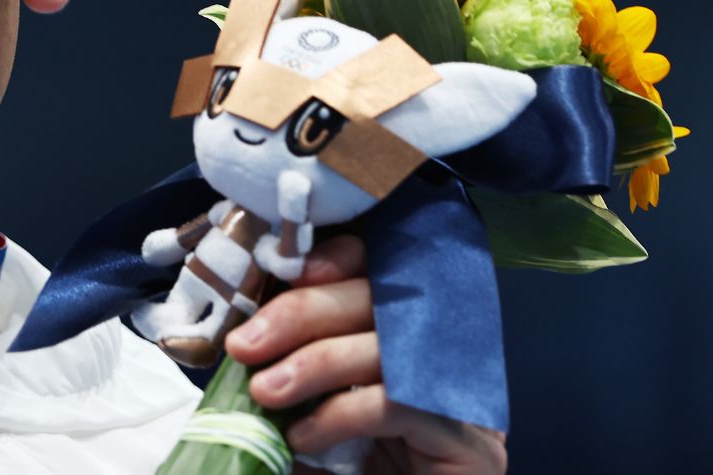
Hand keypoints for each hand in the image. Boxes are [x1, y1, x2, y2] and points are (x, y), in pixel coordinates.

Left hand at [224, 235, 508, 474]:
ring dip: (312, 364)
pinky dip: (340, 413)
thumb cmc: (358, 470)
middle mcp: (444, 354)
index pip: (380, 269)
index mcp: (409, 333)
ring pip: (384, 348)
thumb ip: (291, 375)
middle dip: (301, 312)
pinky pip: (397, 404)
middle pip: (377, 299)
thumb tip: (243, 341)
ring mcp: (462, 395)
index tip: (280, 274)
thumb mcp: (314, 413)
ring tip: (264, 391)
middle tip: (245, 345)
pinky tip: (303, 436)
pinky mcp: (468, 440)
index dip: (335, 260)